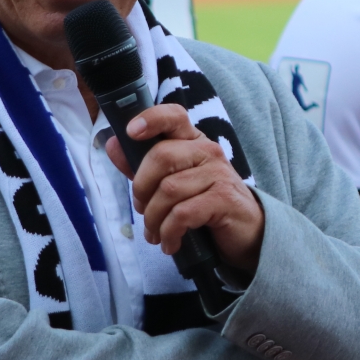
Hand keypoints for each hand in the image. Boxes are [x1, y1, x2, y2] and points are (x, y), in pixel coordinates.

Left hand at [106, 103, 265, 272]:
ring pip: (169, 189)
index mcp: (193, 141)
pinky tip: (170, 243)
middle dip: (142, 189)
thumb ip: (142, 165)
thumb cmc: (205, 203)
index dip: (151, 119)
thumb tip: (113, 146)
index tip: (131, 132)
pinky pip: (183, 213)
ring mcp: (218, 173)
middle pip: (161, 156)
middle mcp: (208, 151)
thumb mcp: (173, 182)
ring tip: (156, 233)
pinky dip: (169, 232)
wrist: (246, 232)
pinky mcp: (224, 199)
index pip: (174, 116)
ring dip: (154, 218)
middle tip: (142, 210)